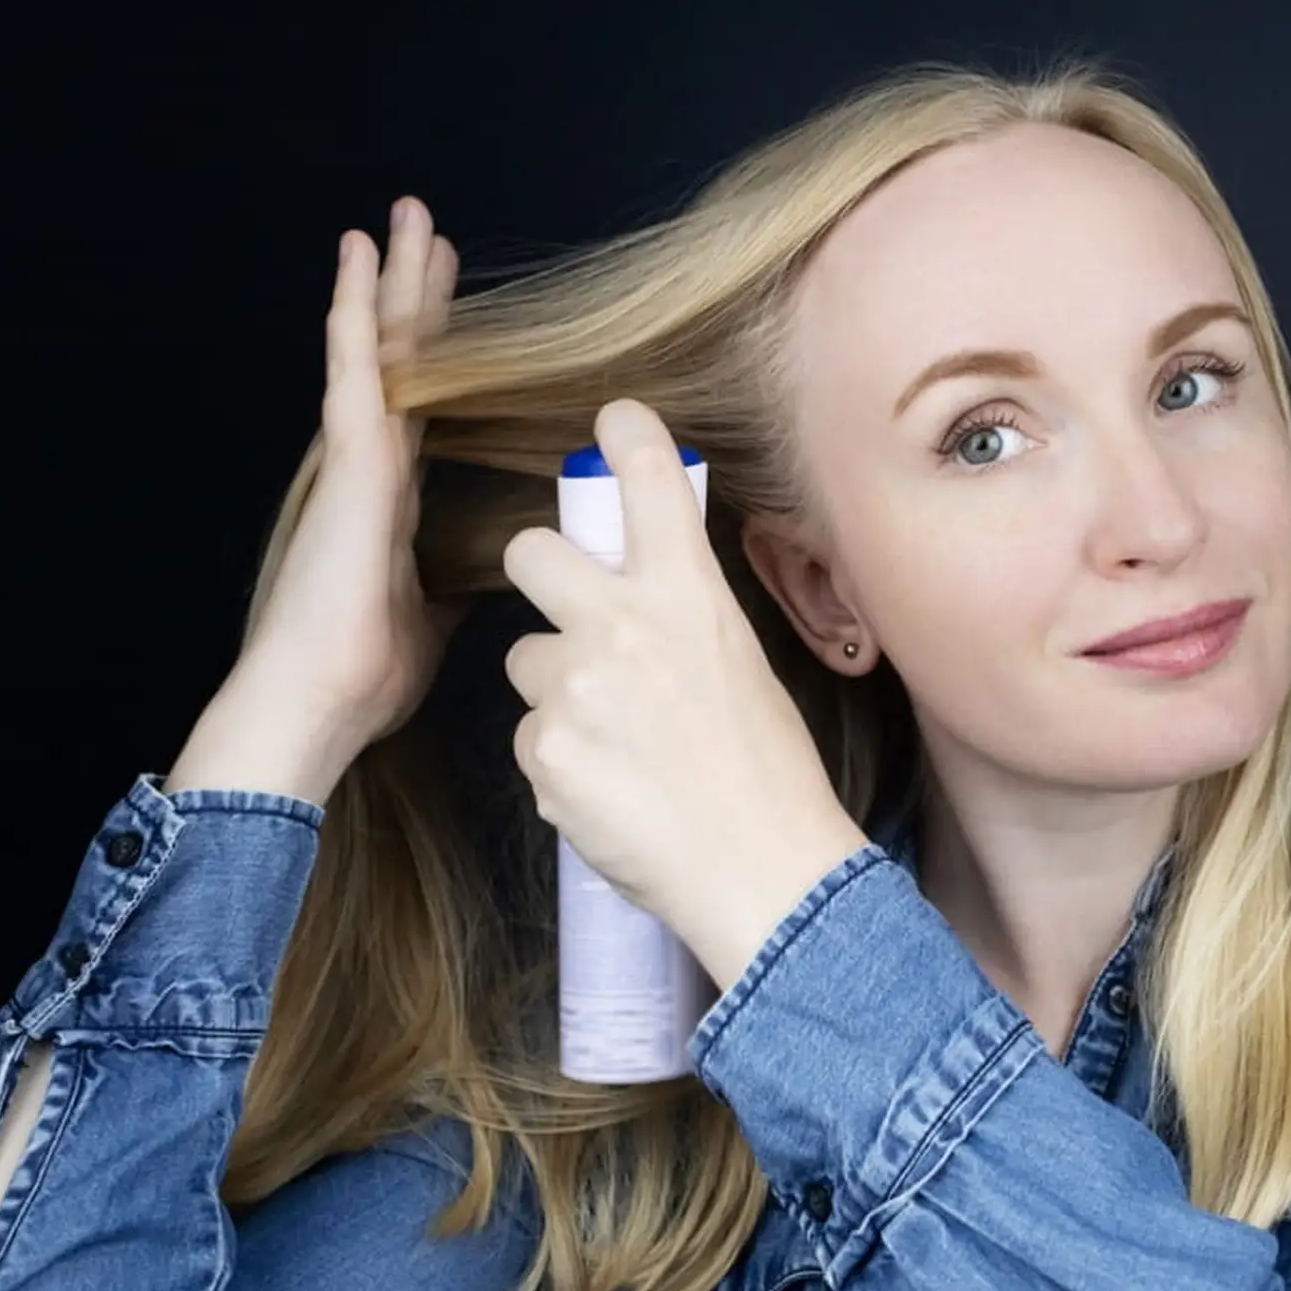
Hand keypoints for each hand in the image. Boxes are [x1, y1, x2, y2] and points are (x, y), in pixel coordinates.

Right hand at [229, 196, 469, 759]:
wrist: (321, 699)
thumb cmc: (366, 671)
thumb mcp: (433, 615)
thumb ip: (452, 577)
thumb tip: (491, 562)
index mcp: (392, 498)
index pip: (422, 404)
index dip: (435, 350)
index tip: (449, 302)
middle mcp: (371, 465)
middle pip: (401, 361)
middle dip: (414, 295)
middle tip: (429, 231)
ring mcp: (354, 457)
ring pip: (376, 348)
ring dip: (387, 282)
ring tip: (400, 218)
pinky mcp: (347, 459)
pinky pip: (352, 367)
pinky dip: (353, 308)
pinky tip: (356, 253)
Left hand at [501, 399, 868, 988]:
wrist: (764, 871)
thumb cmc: (767, 772)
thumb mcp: (738, 661)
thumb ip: (682, 609)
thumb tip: (644, 586)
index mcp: (687, 594)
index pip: (648, 480)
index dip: (625, 434)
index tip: (612, 419)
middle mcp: (623, 625)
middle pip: (527, 551)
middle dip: (536, 574)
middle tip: (568, 614)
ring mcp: (575, 689)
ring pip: (522, 660)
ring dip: (553, 690)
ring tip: (615, 742)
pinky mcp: (543, 753)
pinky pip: (531, 737)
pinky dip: (560, 761)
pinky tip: (610, 789)